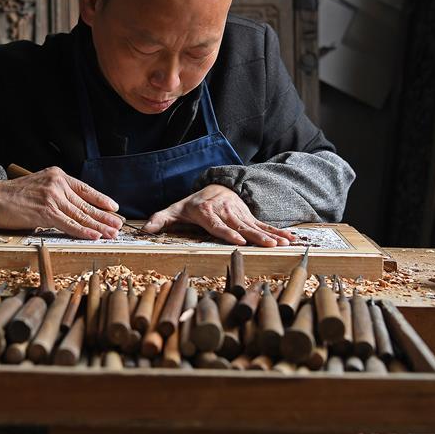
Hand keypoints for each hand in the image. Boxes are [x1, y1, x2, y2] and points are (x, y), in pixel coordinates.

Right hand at [0, 166, 121, 239]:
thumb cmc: (14, 194)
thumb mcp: (40, 184)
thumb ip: (56, 192)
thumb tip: (72, 206)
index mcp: (58, 176)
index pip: (85, 189)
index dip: (101, 200)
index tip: (114, 208)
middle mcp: (58, 185)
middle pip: (86, 204)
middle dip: (105, 216)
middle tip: (118, 225)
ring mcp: (52, 198)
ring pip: (81, 215)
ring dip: (99, 226)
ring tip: (112, 233)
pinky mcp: (45, 213)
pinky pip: (69, 224)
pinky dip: (83, 231)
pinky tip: (95, 235)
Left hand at [142, 184, 295, 246]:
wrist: (214, 187)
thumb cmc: (191, 205)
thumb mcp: (174, 210)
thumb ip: (160, 219)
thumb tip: (145, 230)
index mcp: (207, 213)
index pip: (217, 225)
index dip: (228, 233)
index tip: (239, 240)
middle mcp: (225, 212)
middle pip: (240, 227)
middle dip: (255, 237)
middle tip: (269, 246)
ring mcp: (239, 214)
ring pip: (255, 227)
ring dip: (270, 235)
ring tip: (282, 244)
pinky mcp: (248, 216)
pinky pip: (263, 225)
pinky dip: (277, 232)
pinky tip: (290, 239)